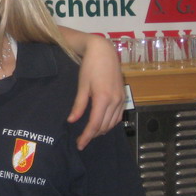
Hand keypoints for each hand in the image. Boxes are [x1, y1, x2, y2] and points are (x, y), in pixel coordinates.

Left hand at [68, 35, 124, 149]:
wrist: (104, 51)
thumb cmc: (90, 66)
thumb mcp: (82, 86)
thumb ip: (79, 105)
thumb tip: (72, 121)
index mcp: (103, 99)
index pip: (94, 124)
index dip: (86, 136)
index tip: (79, 144)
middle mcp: (115, 101)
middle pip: (104, 126)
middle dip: (93, 135)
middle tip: (82, 140)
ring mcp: (121, 99)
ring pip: (112, 123)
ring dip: (102, 130)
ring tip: (90, 134)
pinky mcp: (123, 96)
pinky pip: (118, 116)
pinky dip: (110, 123)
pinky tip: (102, 124)